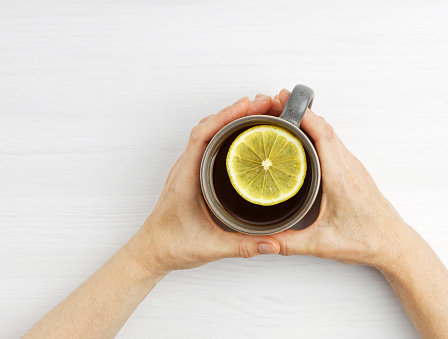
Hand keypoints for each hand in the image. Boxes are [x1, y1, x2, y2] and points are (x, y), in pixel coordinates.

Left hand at [127, 95, 280, 274]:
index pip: (202, 135)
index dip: (225, 116)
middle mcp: (185, 168)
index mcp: (185, 178)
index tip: (248, 104)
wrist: (152, 251)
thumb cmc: (171, 245)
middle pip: (209, 126)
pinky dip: (227, 130)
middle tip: (266, 104)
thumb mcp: (209, 248)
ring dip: (232, 118)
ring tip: (260, 112)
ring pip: (209, 131)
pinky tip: (245, 134)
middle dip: (238, 111)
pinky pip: (210, 142)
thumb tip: (273, 245)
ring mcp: (189, 168)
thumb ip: (242, 247)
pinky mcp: (194, 173)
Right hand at [271, 89, 413, 269]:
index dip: (303, 114)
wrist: (393, 244)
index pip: (322, 135)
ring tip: (287, 117)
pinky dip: (319, 133)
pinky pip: (335, 144)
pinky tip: (306, 140)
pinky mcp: (354, 172)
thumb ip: (288, 243)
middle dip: (300, 111)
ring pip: (331, 134)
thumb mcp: (321, 244)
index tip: (284, 101)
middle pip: (325, 127)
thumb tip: (263, 239)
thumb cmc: (366, 240)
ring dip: (310, 121)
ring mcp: (353, 168)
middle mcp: (348, 167)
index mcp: (339, 178)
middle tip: (276, 103)